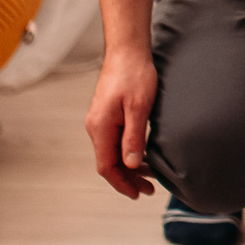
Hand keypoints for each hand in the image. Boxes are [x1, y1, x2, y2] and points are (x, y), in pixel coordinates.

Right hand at [85, 50, 158, 199]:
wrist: (127, 51)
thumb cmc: (134, 75)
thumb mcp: (139, 107)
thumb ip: (134, 137)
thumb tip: (130, 165)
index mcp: (101, 127)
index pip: (107, 166)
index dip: (122, 183)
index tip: (138, 193)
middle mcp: (96, 127)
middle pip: (108, 162)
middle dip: (127, 178)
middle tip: (148, 189)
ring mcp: (100, 121)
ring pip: (112, 152)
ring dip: (128, 166)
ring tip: (149, 175)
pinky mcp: (106, 115)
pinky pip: (114, 141)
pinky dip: (127, 152)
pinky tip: (142, 155)